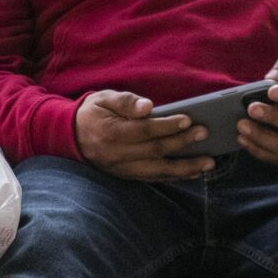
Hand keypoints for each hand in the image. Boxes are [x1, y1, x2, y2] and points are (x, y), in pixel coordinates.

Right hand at [73, 90, 214, 179]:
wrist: (69, 137)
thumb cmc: (92, 113)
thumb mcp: (103, 98)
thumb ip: (125, 101)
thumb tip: (147, 106)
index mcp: (111, 133)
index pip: (144, 130)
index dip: (167, 126)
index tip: (188, 119)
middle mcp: (117, 154)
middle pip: (155, 151)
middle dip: (182, 143)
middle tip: (205, 134)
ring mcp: (122, 168)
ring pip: (157, 171)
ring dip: (185, 168)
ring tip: (208, 163)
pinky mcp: (126, 175)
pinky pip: (153, 178)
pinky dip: (174, 177)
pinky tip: (192, 173)